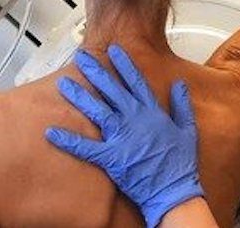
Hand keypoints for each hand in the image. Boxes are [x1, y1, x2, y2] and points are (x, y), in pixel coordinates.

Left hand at [45, 45, 203, 227]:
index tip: (113, 50)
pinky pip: (86, 146)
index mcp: (152, 112)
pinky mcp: (111, 157)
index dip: (123, 64)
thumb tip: (179, 84)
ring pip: (96, 110)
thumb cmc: (181, 164)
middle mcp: (135, 119)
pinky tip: (52, 132)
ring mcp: (122, 137)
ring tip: (63, 83)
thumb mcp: (188, 129)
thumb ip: (182, 104)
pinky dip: (68, 140)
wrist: (173, 190)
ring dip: (79, 96)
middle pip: (111, 90)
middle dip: (95, 71)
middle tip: (81, 57)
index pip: (135, 81)